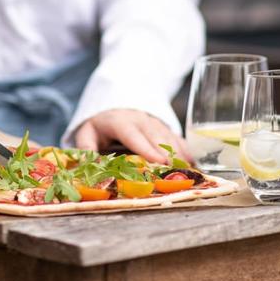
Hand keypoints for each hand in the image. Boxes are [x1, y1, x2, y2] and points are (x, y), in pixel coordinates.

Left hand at [74, 108, 192, 163]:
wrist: (114, 106)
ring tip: (188, 173)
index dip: (147, 148)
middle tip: (177, 174)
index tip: (159, 162)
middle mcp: (141, 120)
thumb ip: (86, 148)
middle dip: (167, 155)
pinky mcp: (165, 128)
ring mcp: (155, 123)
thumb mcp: (87, 133)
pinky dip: (186, 152)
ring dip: (179, 155)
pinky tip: (193, 166)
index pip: (134, 134)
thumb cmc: (101, 126)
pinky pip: (178, 139)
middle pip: (156, 137)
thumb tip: (87, 164)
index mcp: (120, 121)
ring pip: (170, 138)